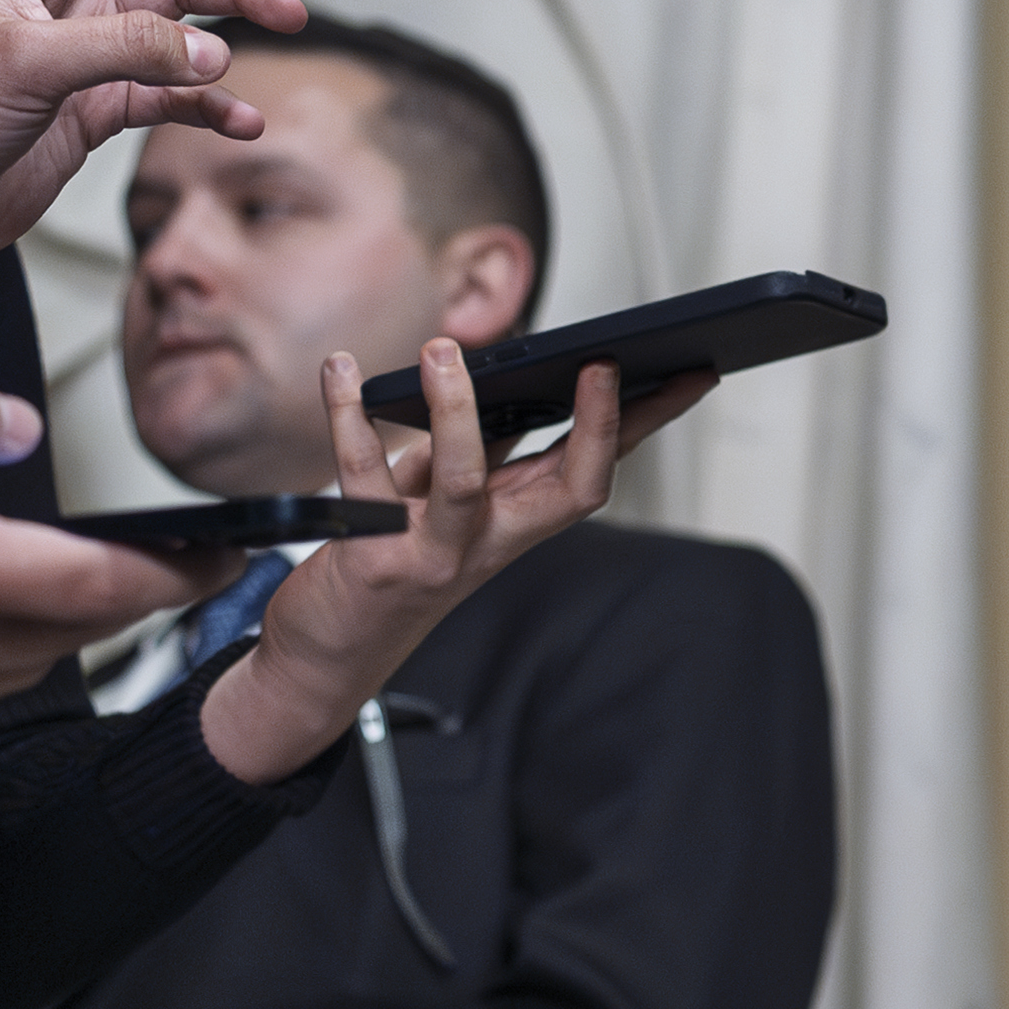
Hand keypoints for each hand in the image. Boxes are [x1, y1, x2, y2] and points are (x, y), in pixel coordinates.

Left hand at [0, 0, 304, 334]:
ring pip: (177, 34)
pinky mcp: (87, 110)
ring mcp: (79, 56)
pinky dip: (208, 106)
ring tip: (266, 65)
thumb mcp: (22, 64)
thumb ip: (124, 48)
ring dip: (224, 45)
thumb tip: (214, 51)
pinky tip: (238, 120)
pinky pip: (168, 95)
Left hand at [199, 345, 711, 782]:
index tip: (681, 376)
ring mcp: (435, 554)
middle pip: (569, 485)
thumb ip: (462, 453)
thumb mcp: (438, 509)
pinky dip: (347, 416)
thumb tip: (478, 385)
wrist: (327, 657)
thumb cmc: (386, 573)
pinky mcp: (371, 558)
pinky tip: (341, 371)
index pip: (596, 472)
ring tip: (444, 351)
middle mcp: (489, 542)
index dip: (641, 425)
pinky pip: (362, 477)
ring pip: (464, 480)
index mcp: (515, 523)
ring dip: (457, 410)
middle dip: (598, 422)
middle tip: (604, 362)